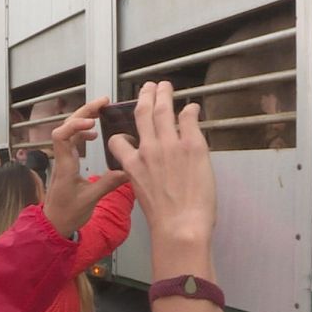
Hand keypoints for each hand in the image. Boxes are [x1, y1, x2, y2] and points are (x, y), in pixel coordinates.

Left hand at [43, 98, 127, 236]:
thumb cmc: (68, 213)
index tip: (93, 122)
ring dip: (83, 119)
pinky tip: (94, 134)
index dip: (75, 124)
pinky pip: (72, 140)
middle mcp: (62, 158)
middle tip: (103, 102)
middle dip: (84, 112)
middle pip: (67, 126)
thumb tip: (128, 170)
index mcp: (65, 164)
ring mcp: (63, 159)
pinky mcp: (67, 163)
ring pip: (69, 131)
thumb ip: (109, 183)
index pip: (61, 135)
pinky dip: (82, 132)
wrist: (54, 224)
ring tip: (101, 112)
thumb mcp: (91, 199)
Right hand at [108, 81, 215, 246]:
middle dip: (144, 97)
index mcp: (133, 165)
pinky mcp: (193, 145)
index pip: (118, 141)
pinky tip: (193, 107)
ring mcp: (170, 145)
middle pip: (142, 114)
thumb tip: (150, 173)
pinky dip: (190, 110)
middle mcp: (148, 150)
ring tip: (164, 86)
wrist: (180, 225)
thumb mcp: (141, 195)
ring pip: (163, 109)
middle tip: (148, 87)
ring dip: (163, 94)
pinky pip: (189, 119)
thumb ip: (142, 177)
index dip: (121, 135)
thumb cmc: (163, 219)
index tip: (127, 133)